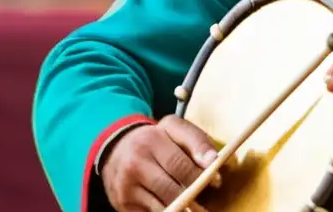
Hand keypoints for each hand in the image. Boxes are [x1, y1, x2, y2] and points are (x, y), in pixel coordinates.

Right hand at [101, 115, 217, 210]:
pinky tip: (175, 207)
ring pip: (162, 205)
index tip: (216, 181)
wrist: (115, 146)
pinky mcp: (122, 202)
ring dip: (182, 208)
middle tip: (206, 201)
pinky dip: (166, 211)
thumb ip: (197, 140)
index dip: (200, 176)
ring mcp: (126, 184)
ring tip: (194, 208)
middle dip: (192, 195)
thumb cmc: (154, 139)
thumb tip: (214, 161)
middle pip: (171, 188)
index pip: (180, 164)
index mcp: (151, 140)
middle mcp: (135, 162)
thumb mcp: (174, 129)